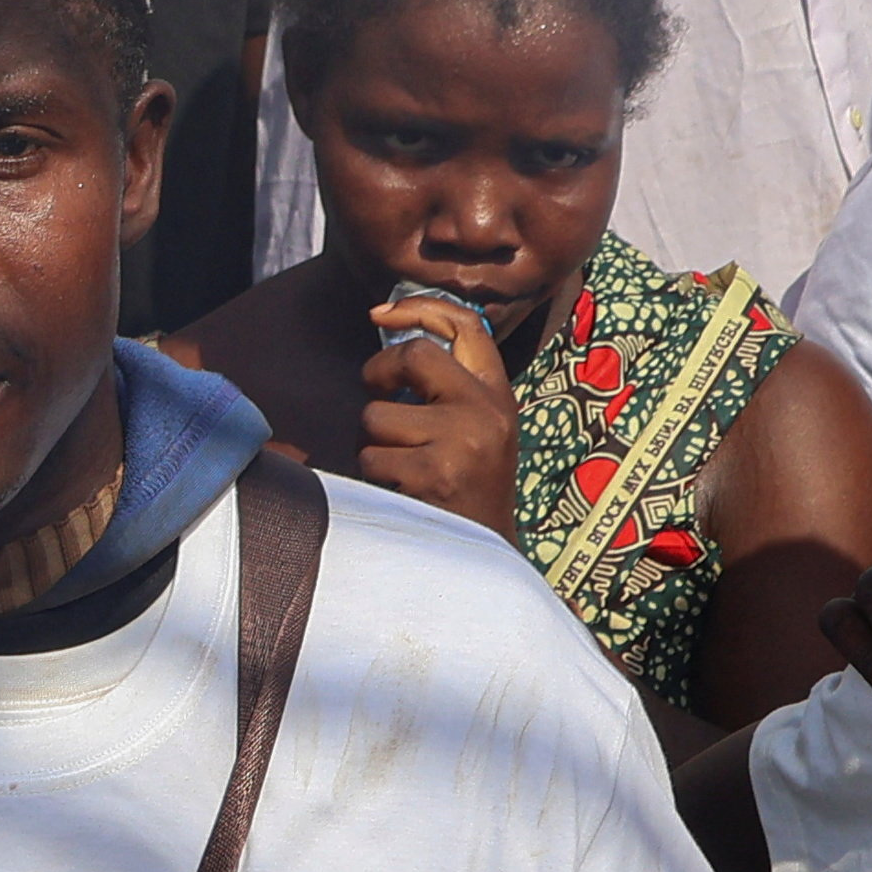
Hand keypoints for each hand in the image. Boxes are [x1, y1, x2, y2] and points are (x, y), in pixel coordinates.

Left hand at [355, 289, 519, 532]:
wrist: (487, 563)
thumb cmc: (469, 490)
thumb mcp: (479, 431)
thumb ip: (451, 390)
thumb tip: (390, 336)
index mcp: (498, 397)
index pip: (467, 327)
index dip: (421, 309)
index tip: (380, 313)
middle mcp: (486, 413)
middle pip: (415, 356)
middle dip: (380, 372)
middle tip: (375, 392)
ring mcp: (462, 442)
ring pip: (377, 416)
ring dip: (373, 443)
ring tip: (398, 465)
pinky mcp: (435, 474)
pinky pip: (373, 457)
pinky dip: (374, 475)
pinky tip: (400, 491)